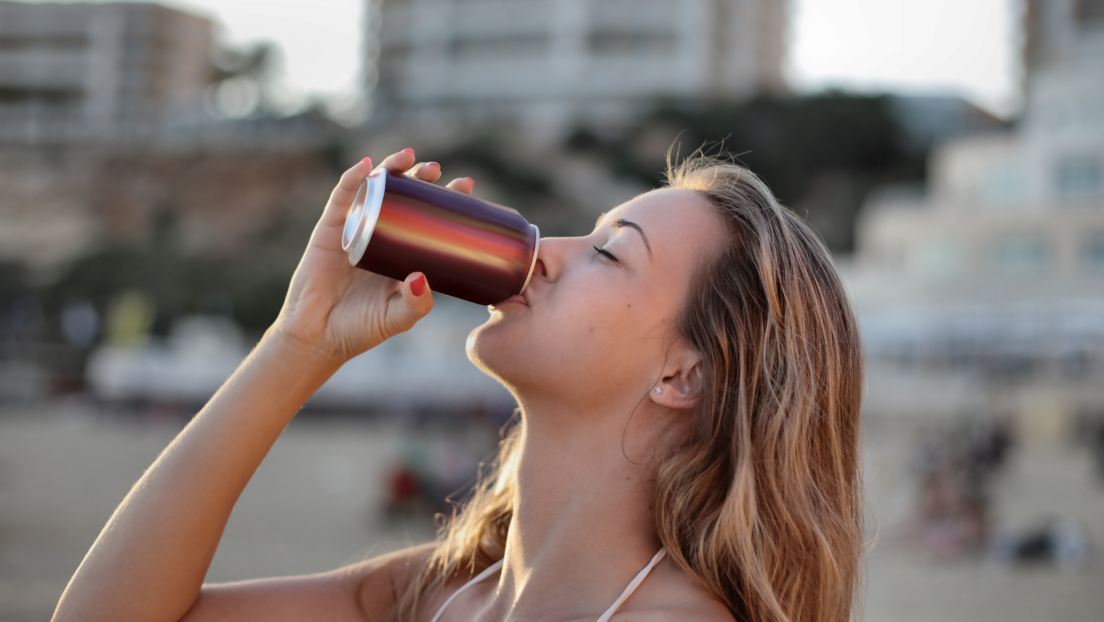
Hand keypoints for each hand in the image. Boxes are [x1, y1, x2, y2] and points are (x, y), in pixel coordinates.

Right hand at [271, 149, 475, 364]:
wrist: (318, 337)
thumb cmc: (361, 328)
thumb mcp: (398, 318)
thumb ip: (415, 304)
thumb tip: (422, 277)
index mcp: (403, 253)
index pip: (429, 218)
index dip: (446, 200)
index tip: (465, 187)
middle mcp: (382, 235)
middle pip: (405, 197)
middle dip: (422, 179)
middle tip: (437, 171)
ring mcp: (355, 229)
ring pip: (376, 190)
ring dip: (392, 168)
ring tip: (410, 157)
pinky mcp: (330, 230)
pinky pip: (341, 199)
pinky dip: (352, 179)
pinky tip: (365, 166)